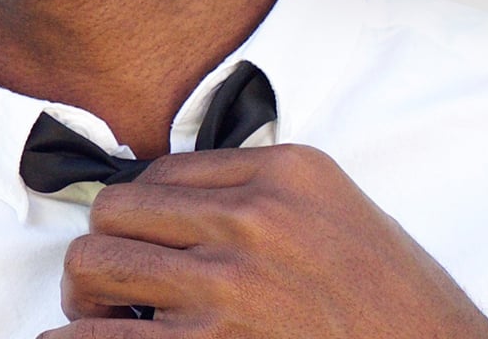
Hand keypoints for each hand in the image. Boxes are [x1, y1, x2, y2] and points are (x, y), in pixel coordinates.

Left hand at [43, 144, 487, 337]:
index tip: (150, 242)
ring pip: (96, 264)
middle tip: (110, 284)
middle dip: (104, 247)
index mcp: (287, 173)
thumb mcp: (343, 217)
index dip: (145, 213)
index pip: (164, 171)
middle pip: (117, 211)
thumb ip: (267, 198)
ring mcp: (231, 284)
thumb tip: (178, 206)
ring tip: (103, 316)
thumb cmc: (399, 308)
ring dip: (87, 294)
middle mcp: (254, 219)